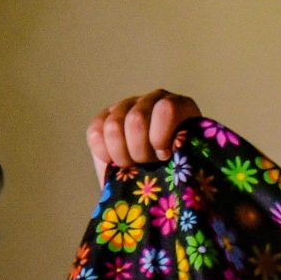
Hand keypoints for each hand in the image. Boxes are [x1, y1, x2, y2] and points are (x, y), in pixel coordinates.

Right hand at [87, 90, 201, 184]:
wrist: (153, 180)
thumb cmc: (175, 173)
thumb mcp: (186, 163)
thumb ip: (184, 153)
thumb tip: (169, 153)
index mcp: (179, 106)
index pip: (165, 109)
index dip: (161, 138)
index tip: (165, 156)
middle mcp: (153, 99)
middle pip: (136, 119)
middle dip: (140, 151)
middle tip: (147, 164)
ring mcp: (127, 106)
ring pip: (113, 126)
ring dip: (121, 154)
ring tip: (132, 165)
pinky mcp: (104, 118)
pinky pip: (95, 132)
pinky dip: (103, 152)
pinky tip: (115, 161)